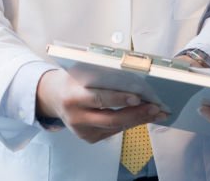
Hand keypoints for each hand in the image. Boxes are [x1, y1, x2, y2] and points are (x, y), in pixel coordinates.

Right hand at [36, 70, 168, 142]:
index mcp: (72, 96)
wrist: (53, 97)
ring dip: (138, 119)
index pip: (99, 98)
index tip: (138, 96)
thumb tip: (132, 76)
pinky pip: (113, 131)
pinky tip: (143, 116)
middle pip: (111, 118)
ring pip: (115, 127)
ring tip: (156, 112)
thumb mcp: (80, 72)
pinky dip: (129, 123)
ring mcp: (82, 130)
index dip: (119, 98)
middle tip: (155, 108)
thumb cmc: (71, 79)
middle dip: (136, 113)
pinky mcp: (88, 138)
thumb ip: (100, 74)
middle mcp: (76, 117)